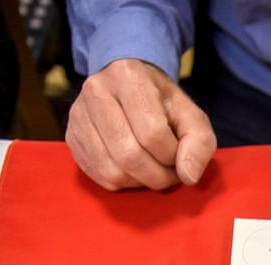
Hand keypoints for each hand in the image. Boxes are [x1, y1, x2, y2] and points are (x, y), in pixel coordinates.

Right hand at [66, 58, 216, 190]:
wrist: (127, 87)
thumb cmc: (162, 103)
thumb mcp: (190, 114)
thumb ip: (199, 142)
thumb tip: (188, 176)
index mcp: (128, 76)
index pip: (152, 132)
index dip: (171, 155)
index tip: (179, 157)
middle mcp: (96, 91)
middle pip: (129, 155)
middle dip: (156, 175)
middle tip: (168, 174)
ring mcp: (78, 115)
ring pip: (111, 170)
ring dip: (139, 182)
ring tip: (151, 170)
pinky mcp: (71, 137)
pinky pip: (98, 175)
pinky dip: (121, 182)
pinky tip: (132, 170)